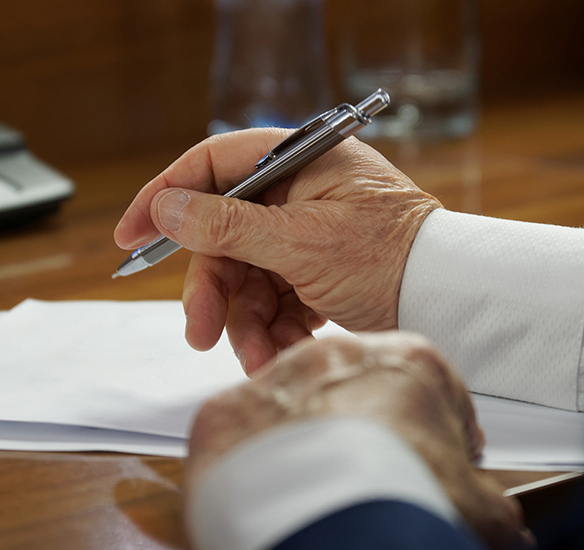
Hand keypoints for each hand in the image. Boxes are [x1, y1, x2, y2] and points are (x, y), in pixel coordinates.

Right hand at [114, 129, 441, 372]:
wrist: (452, 302)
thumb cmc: (391, 257)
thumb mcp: (300, 241)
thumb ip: (227, 225)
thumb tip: (166, 207)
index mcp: (300, 160)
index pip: (214, 164)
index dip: (166, 197)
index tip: (132, 236)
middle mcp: (300, 190)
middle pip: (225, 232)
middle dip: (213, 287)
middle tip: (199, 330)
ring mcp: (308, 232)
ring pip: (248, 273)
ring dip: (244, 319)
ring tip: (253, 357)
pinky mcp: (317, 269)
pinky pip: (276, 295)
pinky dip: (272, 326)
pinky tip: (279, 352)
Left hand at [186, 332, 532, 549]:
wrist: (332, 523)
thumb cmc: (406, 500)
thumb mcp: (476, 503)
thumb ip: (488, 501)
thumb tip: (501, 525)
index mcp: (411, 362)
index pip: (425, 389)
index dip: (429, 432)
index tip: (423, 460)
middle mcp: (339, 355)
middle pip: (353, 389)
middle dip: (361, 428)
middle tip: (366, 479)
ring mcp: (279, 378)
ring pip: (294, 405)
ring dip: (303, 439)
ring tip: (318, 490)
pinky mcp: (226, 412)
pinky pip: (242, 435)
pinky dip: (253, 463)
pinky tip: (273, 494)